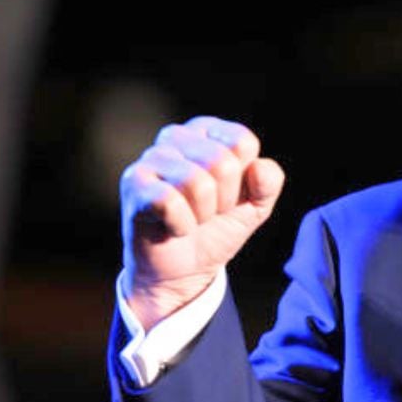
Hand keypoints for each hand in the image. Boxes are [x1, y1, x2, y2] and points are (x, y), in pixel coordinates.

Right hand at [119, 116, 284, 330]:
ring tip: (191, 219)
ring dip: (202, 215)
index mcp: (208, 130)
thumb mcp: (256, 206)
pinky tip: (173, 228)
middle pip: (222, 162)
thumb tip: (258, 167)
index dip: (244, 181)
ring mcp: (150, 158)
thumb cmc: (218, 228)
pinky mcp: (133, 183)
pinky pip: (169, 202)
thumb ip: (269, 182)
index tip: (230, 195)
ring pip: (197, 183)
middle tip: (208, 213)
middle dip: (224, 201)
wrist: (184, 270)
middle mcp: (176, 136)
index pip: (242, 142)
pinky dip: (181, 225)